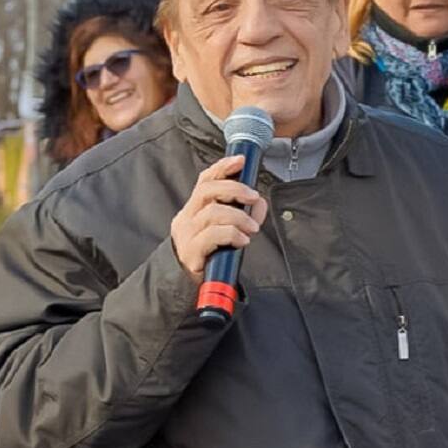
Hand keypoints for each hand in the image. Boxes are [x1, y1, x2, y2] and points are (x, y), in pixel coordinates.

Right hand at [170, 155, 267, 283]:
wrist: (192, 286)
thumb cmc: (212, 255)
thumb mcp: (227, 230)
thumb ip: (244, 214)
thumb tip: (260, 202)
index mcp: (194, 208)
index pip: (205, 180)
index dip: (222, 167)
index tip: (241, 161)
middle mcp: (187, 217)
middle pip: (207, 191)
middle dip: (235, 189)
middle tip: (254, 197)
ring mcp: (187, 234)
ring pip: (213, 213)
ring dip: (239, 217)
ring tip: (252, 228)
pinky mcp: (192, 252)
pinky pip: (213, 235)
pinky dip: (232, 234)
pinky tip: (243, 240)